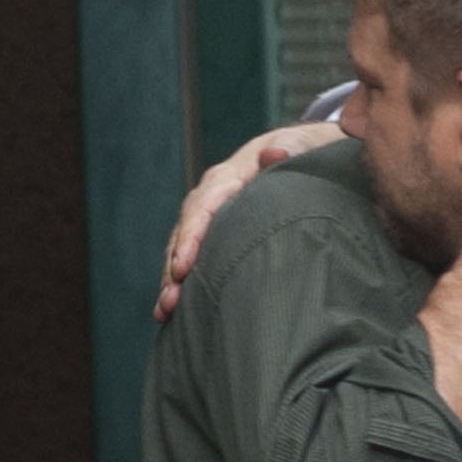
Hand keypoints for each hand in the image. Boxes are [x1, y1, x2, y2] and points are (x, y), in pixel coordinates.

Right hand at [156, 116, 345, 318]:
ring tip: (164, 311)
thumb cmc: (296, 154)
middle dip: (174, 267)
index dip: (190, 239)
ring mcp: (207, 217)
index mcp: (226, 180)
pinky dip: (178, 283)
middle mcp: (209, 198)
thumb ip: (287, 150)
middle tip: (170, 300)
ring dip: (170, 280)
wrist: (293, 152)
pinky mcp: (211, 234)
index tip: (183, 267)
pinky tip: (167, 313)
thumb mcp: (296, 148)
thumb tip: (274, 154)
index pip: (201, 209)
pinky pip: (189, 259)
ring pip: (181, 249)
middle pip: (185, 233)